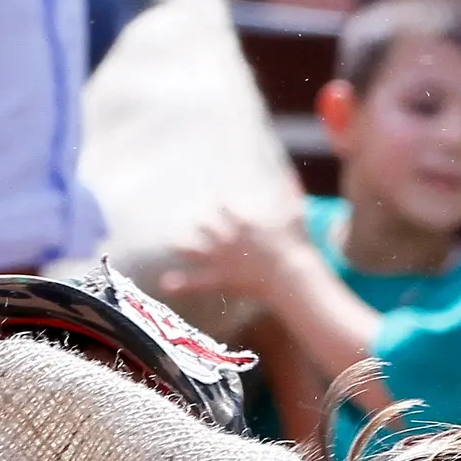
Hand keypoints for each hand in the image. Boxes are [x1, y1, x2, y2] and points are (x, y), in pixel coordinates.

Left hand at [159, 206, 310, 304]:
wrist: (290, 275)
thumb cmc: (295, 245)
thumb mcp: (296, 215)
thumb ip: (291, 194)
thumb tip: (292, 176)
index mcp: (242, 221)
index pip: (224, 207)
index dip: (219, 205)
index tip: (215, 201)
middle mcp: (226, 237)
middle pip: (204, 225)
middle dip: (200, 225)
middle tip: (196, 223)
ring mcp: (220, 259)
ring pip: (192, 250)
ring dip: (182, 246)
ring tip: (173, 244)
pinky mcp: (219, 279)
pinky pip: (195, 282)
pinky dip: (180, 284)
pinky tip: (165, 284)